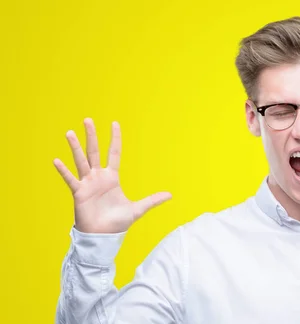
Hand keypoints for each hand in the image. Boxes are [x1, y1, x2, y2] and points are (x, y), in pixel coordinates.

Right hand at [53, 118, 171, 232]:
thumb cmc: (117, 223)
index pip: (114, 153)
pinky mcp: (79, 193)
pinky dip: (64, 171)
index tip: (114, 123)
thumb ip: (152, 200)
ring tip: (70, 132)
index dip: (115, 139)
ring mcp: (88, 184)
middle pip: (95, 152)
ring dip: (75, 147)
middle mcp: (98, 177)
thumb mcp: (138, 209)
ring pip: (81, 161)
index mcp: (112, 178)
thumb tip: (170, 195)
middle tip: (88, 119)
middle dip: (92, 136)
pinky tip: (57, 160)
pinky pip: (71, 180)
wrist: (103, 237)